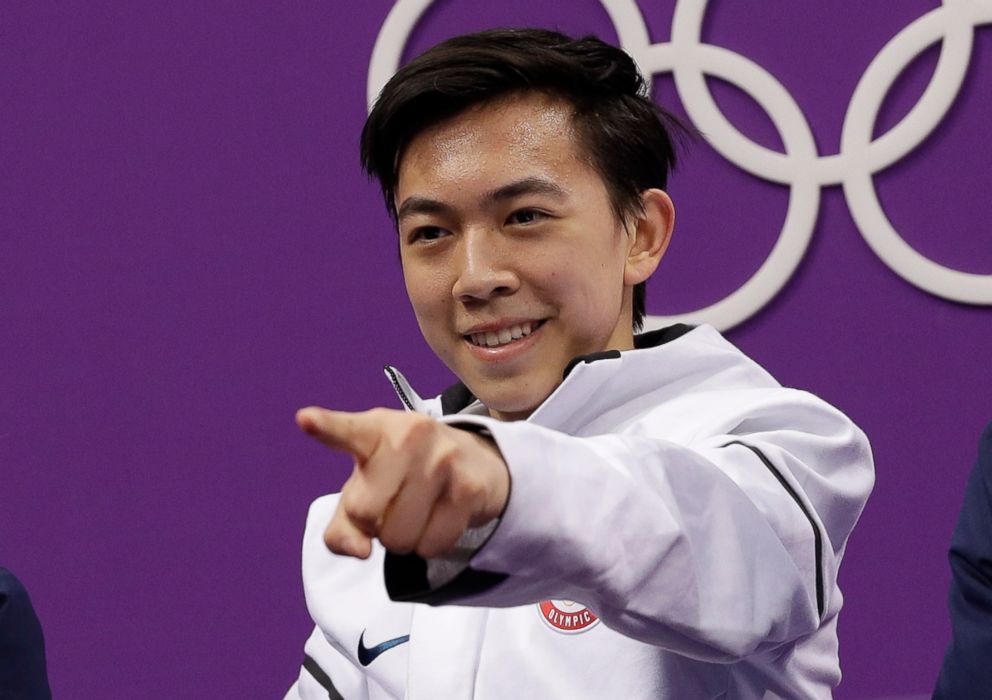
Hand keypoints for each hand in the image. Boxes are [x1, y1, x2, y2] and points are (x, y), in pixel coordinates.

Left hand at [296, 407, 509, 559]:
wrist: (476, 462)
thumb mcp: (365, 491)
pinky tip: (440, 517)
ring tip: (417, 510)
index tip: (305, 419)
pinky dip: (430, 544)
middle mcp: (410, 435)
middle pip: (364, 513)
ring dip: (404, 538)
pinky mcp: (468, 488)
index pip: (347, 432)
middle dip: (374, 524)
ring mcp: (443, 460)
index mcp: (375, 429)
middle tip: (393, 504)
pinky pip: (432, 545)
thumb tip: (361, 551)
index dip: (325, 427)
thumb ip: (343, 527)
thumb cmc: (404, 476)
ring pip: (400, 537)